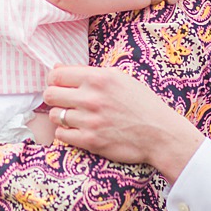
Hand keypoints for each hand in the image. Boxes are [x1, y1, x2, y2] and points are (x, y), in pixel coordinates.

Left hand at [42, 64, 204, 179]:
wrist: (160, 133)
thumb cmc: (141, 103)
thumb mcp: (119, 78)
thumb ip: (88, 72)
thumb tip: (57, 69)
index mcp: (99, 78)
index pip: (56, 75)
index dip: (54, 80)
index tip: (58, 84)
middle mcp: (91, 98)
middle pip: (50, 95)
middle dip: (54, 97)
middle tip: (63, 101)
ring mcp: (90, 121)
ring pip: (54, 115)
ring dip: (61, 115)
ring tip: (75, 116)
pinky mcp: (90, 141)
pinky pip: (61, 134)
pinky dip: (66, 132)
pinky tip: (78, 129)